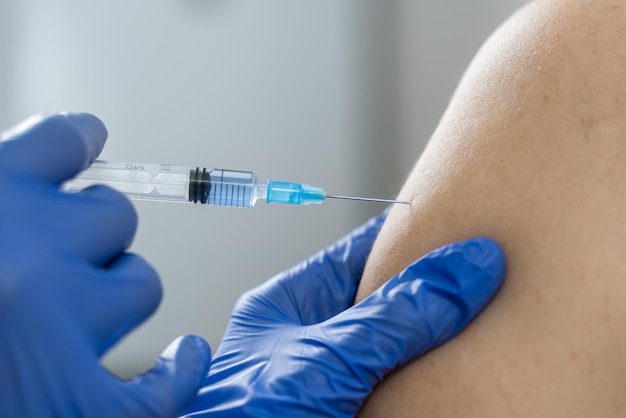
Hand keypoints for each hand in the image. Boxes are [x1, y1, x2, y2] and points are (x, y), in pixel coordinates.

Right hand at [0, 113, 210, 416]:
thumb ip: (2, 202)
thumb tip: (57, 159)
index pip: (59, 141)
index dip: (77, 141)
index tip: (88, 137)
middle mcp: (20, 249)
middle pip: (113, 215)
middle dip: (92, 235)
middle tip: (48, 265)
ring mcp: (52, 326)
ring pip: (139, 284)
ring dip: (114, 298)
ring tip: (58, 327)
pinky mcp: (70, 404)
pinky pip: (157, 388)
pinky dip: (175, 377)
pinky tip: (184, 360)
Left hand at [180, 214, 504, 416]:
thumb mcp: (323, 358)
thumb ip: (394, 317)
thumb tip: (468, 266)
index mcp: (290, 307)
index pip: (356, 253)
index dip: (405, 234)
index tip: (457, 219)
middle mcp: (315, 340)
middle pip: (385, 299)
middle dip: (433, 285)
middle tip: (489, 266)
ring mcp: (337, 379)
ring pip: (400, 343)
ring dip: (440, 334)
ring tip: (494, 310)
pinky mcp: (357, 409)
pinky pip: (406, 384)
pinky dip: (437, 376)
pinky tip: (469, 366)